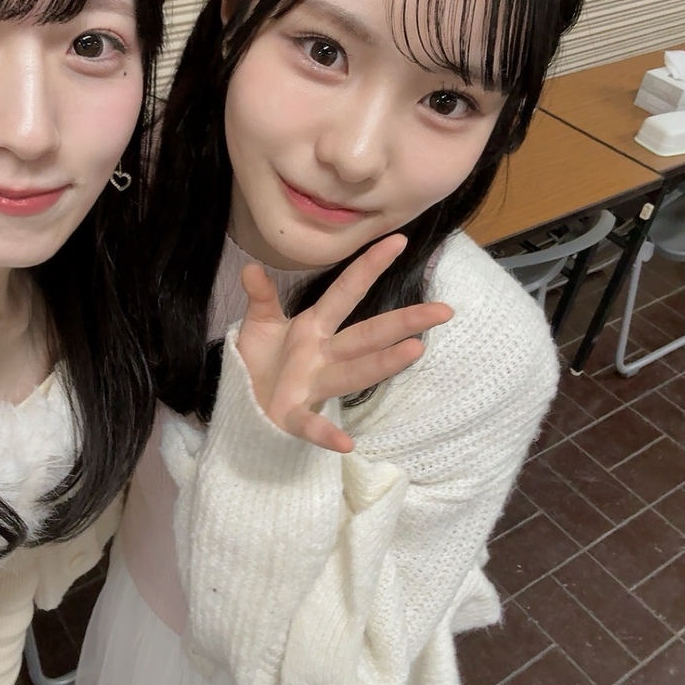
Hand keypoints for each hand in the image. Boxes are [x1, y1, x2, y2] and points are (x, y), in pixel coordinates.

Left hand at [236, 233, 452, 453]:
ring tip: (416, 350)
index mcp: (313, 327)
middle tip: (443, 310)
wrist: (241, 404)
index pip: (346, 292)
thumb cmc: (260, 363)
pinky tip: (346, 444)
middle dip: (403, 321)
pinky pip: (311, 424)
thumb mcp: (259, 324)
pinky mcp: (292, 416)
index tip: (398, 240)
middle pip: (367, 334)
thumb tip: (250, 267)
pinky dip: (327, 433)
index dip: (369, 266)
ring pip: (353, 372)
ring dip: (383, 363)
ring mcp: (312, 385)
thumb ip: (261, 297)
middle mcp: (322, 354)